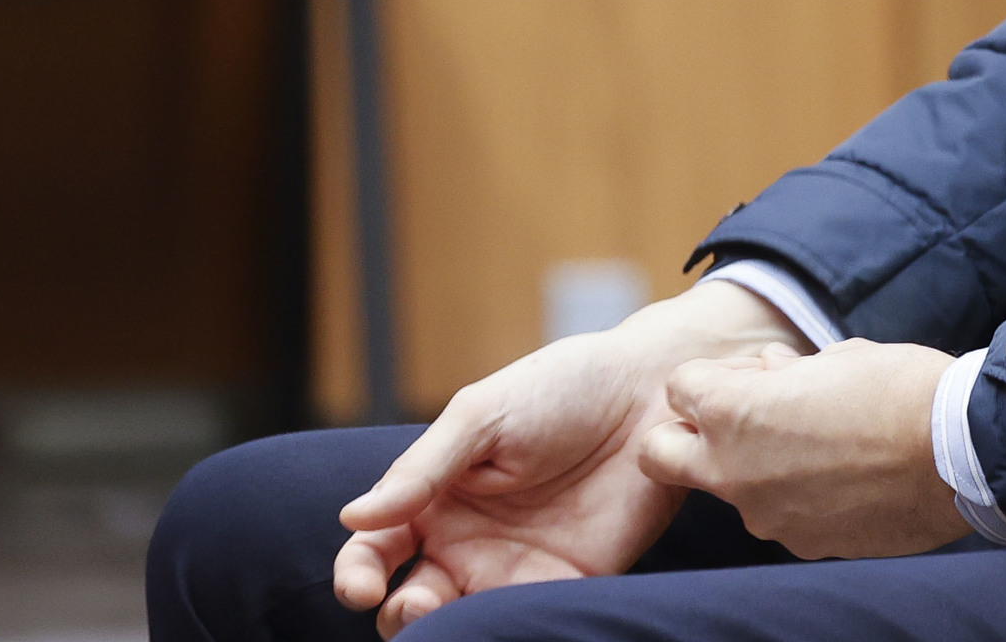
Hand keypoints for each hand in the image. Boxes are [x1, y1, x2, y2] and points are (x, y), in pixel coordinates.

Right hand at [332, 282, 806, 634]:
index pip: (374, 551)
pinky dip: (514, 632)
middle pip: (410, 605)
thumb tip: (354, 518)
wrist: (651, 392)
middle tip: (416, 606)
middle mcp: (467, 544)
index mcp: (434, 499)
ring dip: (452, 634)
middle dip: (402, 619)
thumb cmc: (559, 388)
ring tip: (457, 621)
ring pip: (466, 627)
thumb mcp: (482, 416)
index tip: (360, 586)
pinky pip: (531, 625)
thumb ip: (423, 468)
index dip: (357, 574)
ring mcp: (516, 571)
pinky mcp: (571, 586)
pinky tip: (515, 622)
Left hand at [635, 336, 970, 558]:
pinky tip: (845, 478)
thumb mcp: (835, 357)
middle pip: (658, 456)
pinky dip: (798, 497)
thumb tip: (770, 372)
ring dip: (755, 467)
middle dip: (682, 437)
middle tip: (737, 422)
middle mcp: (733, 469)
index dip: (714, 377)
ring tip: (821, 445)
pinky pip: (779, 515)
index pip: (679, 388)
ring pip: (730, 488)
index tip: (748, 376)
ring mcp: (765, 515)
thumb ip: (785, 372)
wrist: (957, 452)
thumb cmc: (896, 389)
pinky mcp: (801, 544)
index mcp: (733, 410)